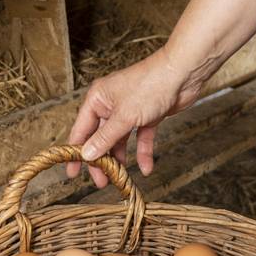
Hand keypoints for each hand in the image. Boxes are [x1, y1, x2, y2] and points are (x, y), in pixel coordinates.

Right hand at [67, 46, 206, 186]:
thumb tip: (86, 154)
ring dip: (120, 158)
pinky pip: (141, 138)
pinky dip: (143, 152)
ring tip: (120, 178)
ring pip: (120, 139)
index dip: (76, 152)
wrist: (183, 74)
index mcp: (98, 99)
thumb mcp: (124, 117)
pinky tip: (146, 168)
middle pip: (100, 137)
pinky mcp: (148, 115)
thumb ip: (105, 138)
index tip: (72, 172)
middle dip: (101, 159)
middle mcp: (111, 104)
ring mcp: (130, 110)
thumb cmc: (150, 85)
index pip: (81, 129)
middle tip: (101, 181)